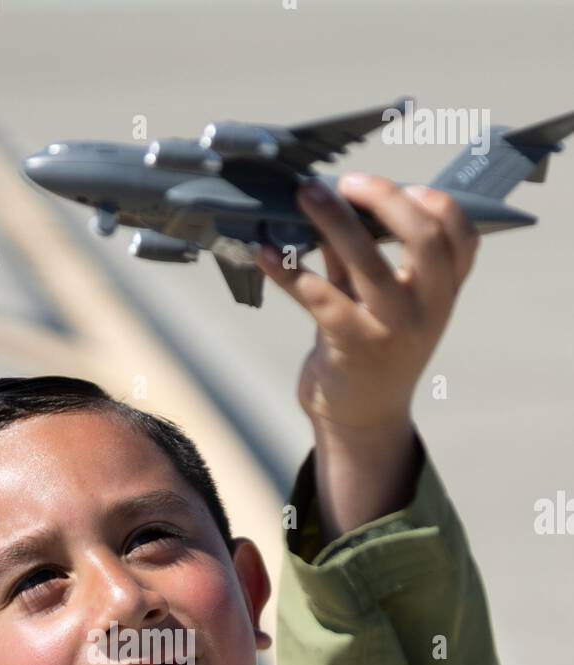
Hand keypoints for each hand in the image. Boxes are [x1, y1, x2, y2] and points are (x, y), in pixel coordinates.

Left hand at [254, 172, 479, 432]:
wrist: (362, 420)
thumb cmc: (372, 352)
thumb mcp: (381, 302)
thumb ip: (364, 256)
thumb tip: (332, 202)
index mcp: (442, 294)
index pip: (463, 238)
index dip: (440, 204)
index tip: (406, 186)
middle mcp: (426, 310)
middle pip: (423, 239)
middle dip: (385, 199)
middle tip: (347, 181)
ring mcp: (392, 330)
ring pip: (369, 263)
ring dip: (334, 221)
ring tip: (305, 194)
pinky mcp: (352, 346)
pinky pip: (319, 298)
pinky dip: (289, 272)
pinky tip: (266, 254)